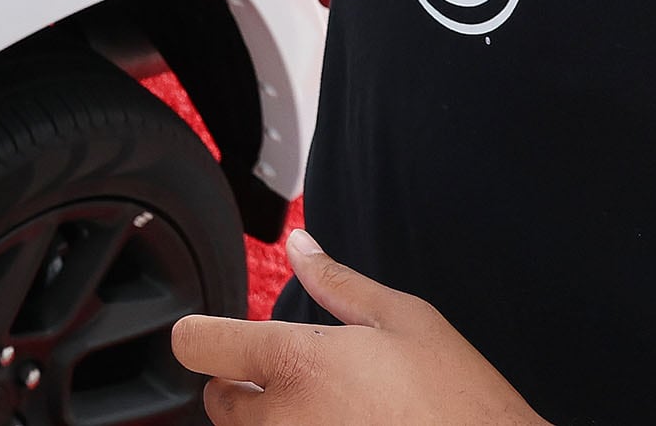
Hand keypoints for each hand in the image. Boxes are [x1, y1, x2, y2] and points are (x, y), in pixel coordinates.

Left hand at [174, 232, 546, 425]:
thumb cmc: (459, 400)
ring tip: (326, 409)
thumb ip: (337, 283)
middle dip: (239, 384)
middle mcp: (282, 419)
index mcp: (296, 363)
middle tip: (294, 378)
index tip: (219, 336)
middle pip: (216, 401)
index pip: (197, 345)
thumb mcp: (404, 319)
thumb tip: (300, 246)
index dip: (202, 335)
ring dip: (267, 421)